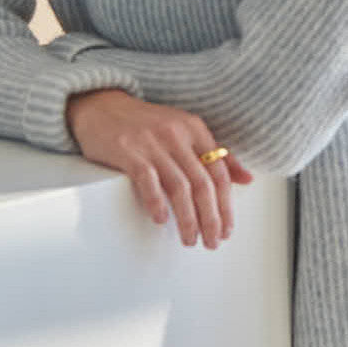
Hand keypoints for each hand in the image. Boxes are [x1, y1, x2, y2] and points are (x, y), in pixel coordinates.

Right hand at [66, 88, 253, 248]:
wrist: (101, 105)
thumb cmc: (145, 123)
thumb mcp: (185, 130)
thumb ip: (215, 153)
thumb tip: (246, 178)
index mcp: (195, 129)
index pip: (220, 172)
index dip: (226, 205)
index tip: (226, 228)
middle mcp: (177, 134)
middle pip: (202, 183)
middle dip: (211, 218)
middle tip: (212, 241)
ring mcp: (152, 142)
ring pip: (179, 187)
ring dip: (187, 219)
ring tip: (189, 238)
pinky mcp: (128, 150)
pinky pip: (148, 181)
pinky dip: (156, 203)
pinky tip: (161, 219)